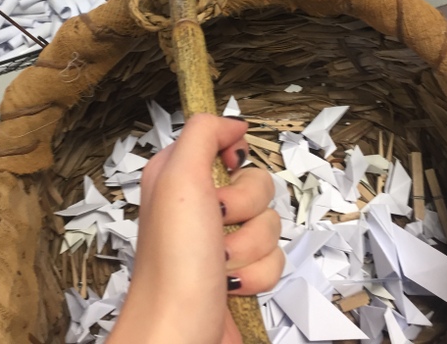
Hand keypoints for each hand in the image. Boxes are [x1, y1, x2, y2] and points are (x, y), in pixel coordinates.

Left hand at [109, 115, 282, 343]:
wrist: (180, 331)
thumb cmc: (172, 262)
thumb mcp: (178, 177)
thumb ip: (203, 134)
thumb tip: (233, 123)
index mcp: (179, 175)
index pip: (223, 142)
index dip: (232, 158)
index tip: (227, 171)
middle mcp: (200, 205)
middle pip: (257, 183)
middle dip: (246, 208)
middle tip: (218, 224)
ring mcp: (221, 240)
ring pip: (270, 223)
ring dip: (250, 246)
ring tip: (220, 261)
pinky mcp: (240, 272)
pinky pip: (274, 259)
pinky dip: (257, 274)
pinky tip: (230, 285)